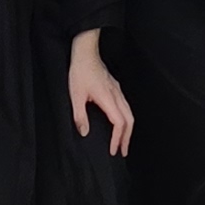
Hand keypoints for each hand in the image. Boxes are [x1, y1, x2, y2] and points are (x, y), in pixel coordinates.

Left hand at [64, 31, 133, 153]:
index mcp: (108, 98)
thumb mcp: (75, 95)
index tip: (113, 150)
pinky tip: (120, 123)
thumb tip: (85, 132)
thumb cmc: (80, 72)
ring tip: (123, 141)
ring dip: (128, 129)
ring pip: (129, 112)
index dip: (118, 138)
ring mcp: (117, 90)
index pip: (119, 122)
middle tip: (123, 151)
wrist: (86, 53)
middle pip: (129, 119)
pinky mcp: (115, 87)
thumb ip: (80, 115)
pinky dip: (126, 119)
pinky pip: (126, 106)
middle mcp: (116, 95)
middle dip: (127, 137)